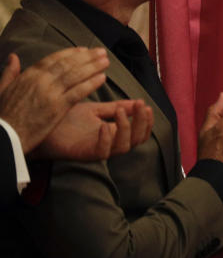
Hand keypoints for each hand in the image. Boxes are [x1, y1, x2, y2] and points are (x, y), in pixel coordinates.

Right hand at [0, 48, 109, 152]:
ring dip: (93, 67)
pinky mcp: (57, 108)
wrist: (4, 137)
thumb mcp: (2, 89)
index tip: (83, 49)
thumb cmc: (3, 115)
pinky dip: (91, 83)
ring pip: (76, 75)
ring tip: (105, 61)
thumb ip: (10, 72)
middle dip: (87, 57)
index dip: (70, 53)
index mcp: (28, 75)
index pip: (53, 59)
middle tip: (101, 52)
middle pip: (68, 64)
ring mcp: (50, 94)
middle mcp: (40, 81)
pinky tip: (102, 78)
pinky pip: (78, 92)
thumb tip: (13, 56)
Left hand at [35, 100, 153, 160]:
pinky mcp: (84, 155)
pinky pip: (103, 152)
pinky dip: (107, 139)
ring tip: (119, 111)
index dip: (146, 120)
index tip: (144, 104)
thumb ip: (115, 107)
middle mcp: (109, 143)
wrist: (41, 125)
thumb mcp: (95, 109)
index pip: (140, 132)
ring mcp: (98, 150)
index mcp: (114, 133)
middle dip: (142, 122)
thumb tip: (138, 102)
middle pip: (137, 139)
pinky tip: (104, 125)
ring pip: (124, 147)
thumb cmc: (65, 119)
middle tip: (140, 107)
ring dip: (127, 128)